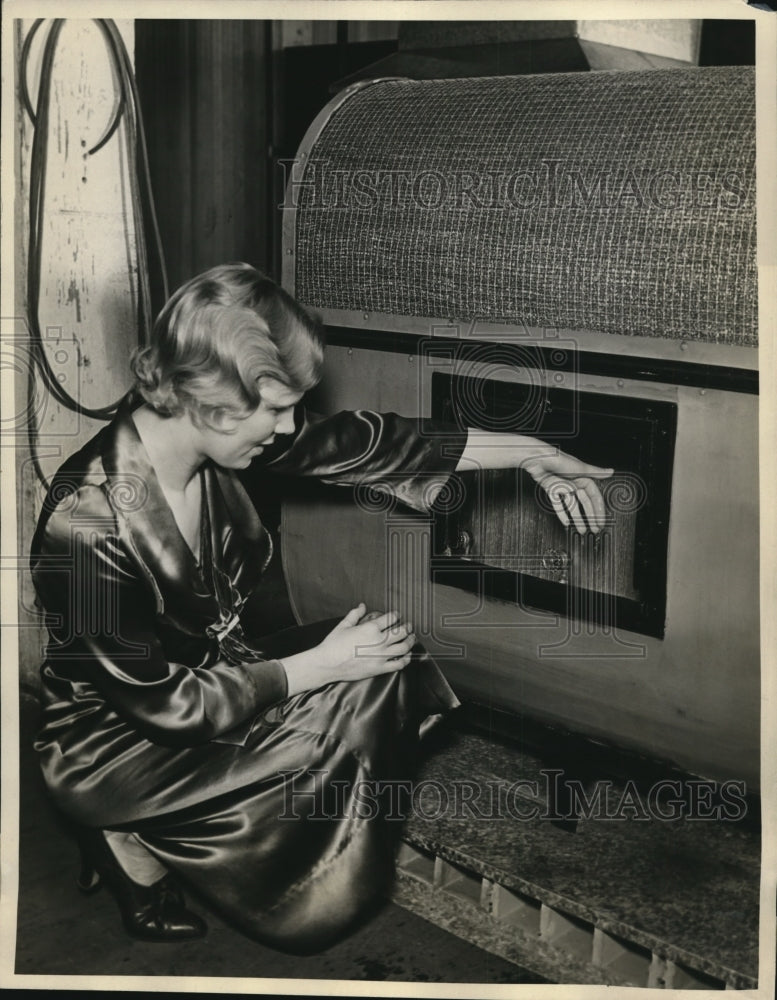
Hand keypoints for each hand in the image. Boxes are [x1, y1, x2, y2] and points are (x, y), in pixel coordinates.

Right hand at [281, 603, 415, 695]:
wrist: (327, 664)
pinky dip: (405, 660)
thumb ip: (355, 614)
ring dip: (410, 641)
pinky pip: (398, 664)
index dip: (396, 615)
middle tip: (409, 625)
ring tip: (411, 638)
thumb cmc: (333, 645)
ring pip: (403, 647)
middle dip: (407, 627)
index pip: (391, 618)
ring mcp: (380, 656)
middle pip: (401, 632)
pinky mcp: (379, 668)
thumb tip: (362, 606)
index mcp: (370, 628)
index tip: (397, 615)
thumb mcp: (344, 625)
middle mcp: (379, 641)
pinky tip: (406, 656)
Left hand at [521, 451, 613, 533]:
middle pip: (584, 503)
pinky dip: (561, 513)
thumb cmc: (558, 459)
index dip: (598, 509)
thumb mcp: (580, 467)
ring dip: (577, 518)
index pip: (594, 497)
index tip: (601, 521)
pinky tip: (566, 522)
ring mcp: (563, 486)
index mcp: (583, 478)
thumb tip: (610, 471)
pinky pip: (558, 503)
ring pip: (572, 505)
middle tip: (594, 529)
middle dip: (590, 517)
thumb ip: (596, 472)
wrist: (538, 458)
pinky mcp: (552, 488)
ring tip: (581, 529)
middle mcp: (574, 483)